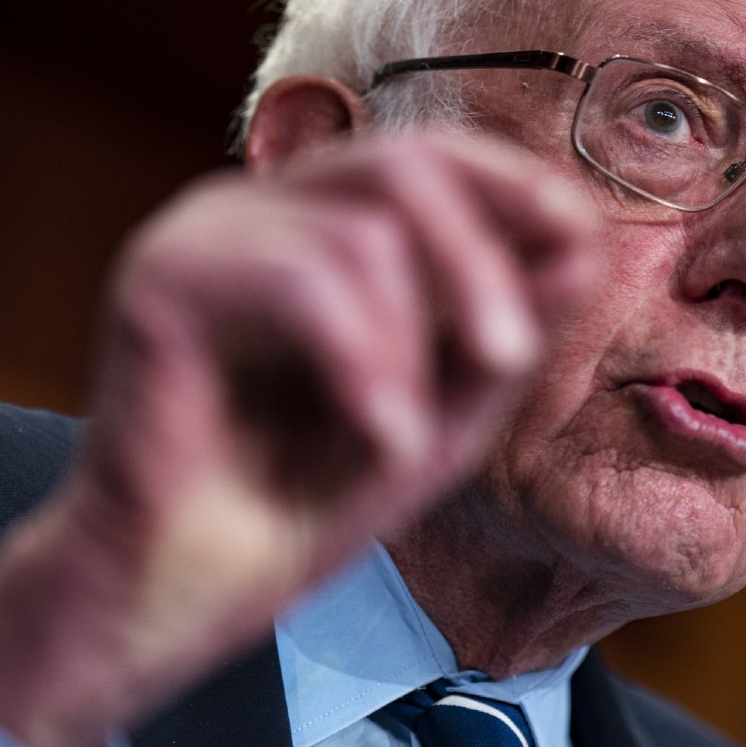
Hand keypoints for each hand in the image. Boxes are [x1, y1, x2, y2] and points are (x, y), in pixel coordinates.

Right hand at [0, 132, 596, 746]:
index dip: (511, 182)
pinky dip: (361, 363)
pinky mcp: (158, 279)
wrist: (190, 591)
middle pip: (402, 162)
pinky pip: (300, 281)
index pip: (429, 155)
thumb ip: (505, 329)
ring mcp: (200, 236)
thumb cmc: (307, 501)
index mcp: (316, 226)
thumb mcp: (442, 412)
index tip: (578, 235)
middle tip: (510, 355)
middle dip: (477, 259)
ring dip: (410, 346)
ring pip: (359, 229)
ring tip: (403, 437)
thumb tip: (586, 241)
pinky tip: (376, 437)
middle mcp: (256, 211)